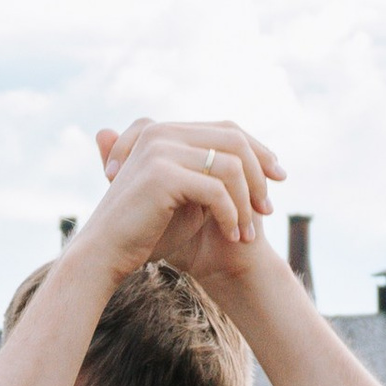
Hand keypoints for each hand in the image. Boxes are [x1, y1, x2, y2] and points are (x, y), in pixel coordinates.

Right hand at [83, 117, 282, 284]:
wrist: (106, 256)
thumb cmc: (146, 233)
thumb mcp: (187, 199)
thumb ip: (212, 177)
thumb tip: (259, 168)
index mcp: (163, 132)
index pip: (226, 129)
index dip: (258, 150)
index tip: (279, 177)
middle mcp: (160, 132)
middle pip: (234, 140)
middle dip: (258, 175)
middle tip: (267, 210)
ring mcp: (159, 149)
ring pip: (230, 166)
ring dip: (245, 203)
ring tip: (245, 233)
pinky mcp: (162, 174)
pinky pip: (217, 190)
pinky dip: (231, 215)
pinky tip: (232, 235)